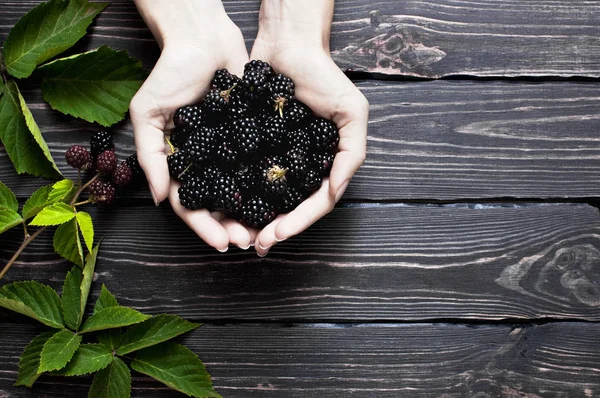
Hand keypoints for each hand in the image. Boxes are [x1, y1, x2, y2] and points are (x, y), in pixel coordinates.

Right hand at [130, 1, 255, 250]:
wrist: (204, 38)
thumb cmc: (170, 72)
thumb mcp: (149, 112)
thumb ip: (151, 155)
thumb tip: (160, 199)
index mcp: (180, 163)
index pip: (191, 203)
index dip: (205, 226)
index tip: (222, 243)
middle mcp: (207, 162)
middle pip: (220, 204)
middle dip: (233, 225)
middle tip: (250, 241)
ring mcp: (230, 151)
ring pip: (243, 190)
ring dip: (254, 212)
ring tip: (268, 228)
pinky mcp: (252, 135)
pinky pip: (260, 163)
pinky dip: (270, 183)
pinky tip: (283, 199)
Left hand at [250, 0, 368, 255]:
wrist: (287, 45)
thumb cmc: (323, 75)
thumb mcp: (351, 111)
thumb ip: (351, 153)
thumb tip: (334, 192)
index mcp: (326, 163)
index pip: (316, 202)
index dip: (299, 222)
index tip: (278, 235)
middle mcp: (302, 166)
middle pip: (289, 207)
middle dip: (274, 229)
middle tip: (254, 244)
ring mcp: (277, 158)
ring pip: (265, 198)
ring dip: (252, 220)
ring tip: (237, 235)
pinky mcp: (253, 146)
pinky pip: (245, 174)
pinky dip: (236, 192)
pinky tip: (223, 207)